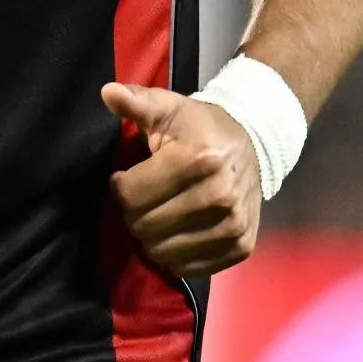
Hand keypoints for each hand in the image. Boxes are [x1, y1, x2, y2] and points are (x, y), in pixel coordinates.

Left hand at [103, 81, 262, 276]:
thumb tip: (108, 92)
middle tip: (143, 198)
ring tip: (159, 214)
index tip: (126, 178)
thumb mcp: (168, 108)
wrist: (255, 143)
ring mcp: (233, 225)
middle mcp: (219, 195)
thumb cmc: (200, 127)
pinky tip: (177, 231)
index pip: (131, 195)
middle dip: (133, 214)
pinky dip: (175, 255)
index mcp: (198, 158)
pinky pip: (188, 269)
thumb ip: (136, 102)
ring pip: (163, 253)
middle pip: (144, 227)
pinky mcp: (241, 246)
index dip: (120, 187)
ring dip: (152, 237)